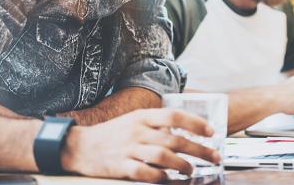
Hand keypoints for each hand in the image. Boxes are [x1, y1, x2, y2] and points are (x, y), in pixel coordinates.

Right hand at [61, 108, 220, 182]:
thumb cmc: (111, 134)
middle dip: (200, 149)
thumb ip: (155, 125)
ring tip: (191, 170)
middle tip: (214, 156)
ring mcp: (129, 149)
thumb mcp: (133, 121)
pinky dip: (161, 177)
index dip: (195, 123)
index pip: (174, 115)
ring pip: (164, 156)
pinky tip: (168, 179)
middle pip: (175, 139)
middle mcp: (138, 131)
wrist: (79, 146)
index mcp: (142, 117)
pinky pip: (146, 173)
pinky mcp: (121, 167)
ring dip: (183, 165)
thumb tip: (183, 133)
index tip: (212, 132)